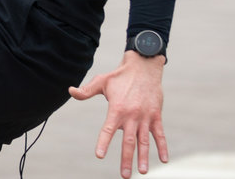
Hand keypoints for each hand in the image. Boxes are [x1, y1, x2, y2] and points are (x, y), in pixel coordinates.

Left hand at [68, 52, 167, 178]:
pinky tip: (164, 159)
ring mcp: (145, 116)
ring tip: (143, 171)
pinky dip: (162, 146)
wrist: (143, 66)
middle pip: (128, 141)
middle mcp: (131, 115)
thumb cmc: (120, 76)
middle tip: (125, 175)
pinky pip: (159, 134)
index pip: (108, 129)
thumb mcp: (101, 81)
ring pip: (144, 141)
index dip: (104, 142)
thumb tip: (70, 91)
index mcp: (117, 109)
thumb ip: (86, 91)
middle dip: (126, 159)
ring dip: (144, 157)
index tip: (99, 155)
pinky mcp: (156, 116)